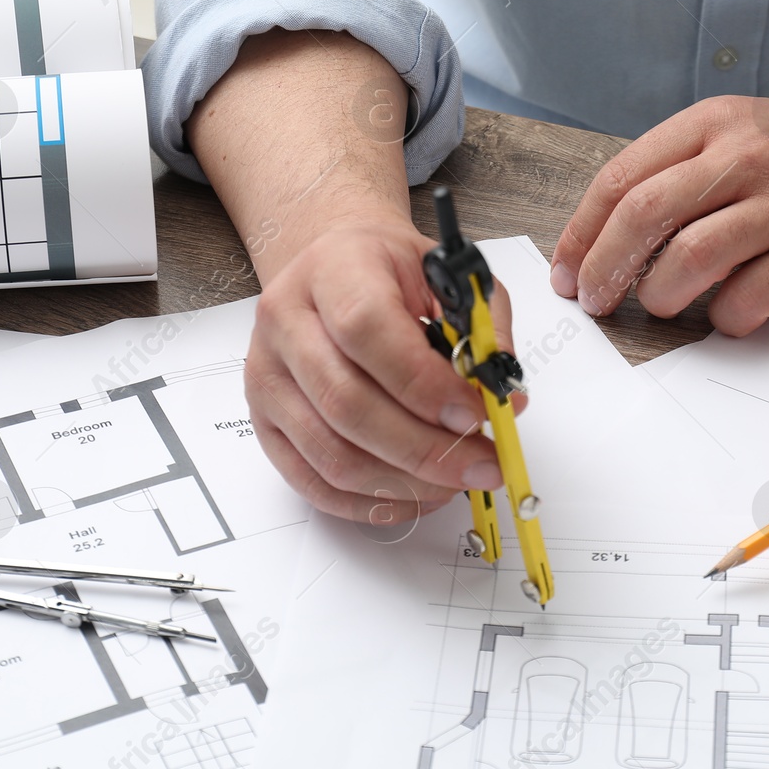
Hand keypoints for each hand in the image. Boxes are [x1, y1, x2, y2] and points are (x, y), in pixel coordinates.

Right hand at [245, 211, 524, 523]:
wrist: (332, 266)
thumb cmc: (390, 272)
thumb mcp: (448, 277)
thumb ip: (482, 333)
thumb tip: (505, 402)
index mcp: (334, 269)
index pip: (368, 330)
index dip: (424, 384)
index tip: (474, 417)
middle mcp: (286, 320)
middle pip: (348, 403)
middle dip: (425, 449)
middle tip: (480, 466)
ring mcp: (268, 374)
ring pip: (330, 453)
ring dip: (402, 482)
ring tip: (454, 483)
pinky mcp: (263, 421)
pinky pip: (311, 480)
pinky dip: (366, 502)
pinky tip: (412, 496)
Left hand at [549, 93, 768, 334]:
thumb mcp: (740, 135)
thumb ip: (679, 173)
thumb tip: (605, 237)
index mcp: (714, 125)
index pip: (621, 178)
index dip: (581, 234)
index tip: (566, 272)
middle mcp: (747, 158)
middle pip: (644, 216)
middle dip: (605, 269)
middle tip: (595, 300)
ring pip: (690, 260)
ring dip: (661, 296)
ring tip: (664, 305)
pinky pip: (748, 300)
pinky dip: (727, 318)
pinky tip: (732, 312)